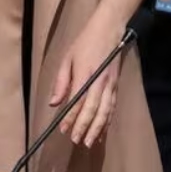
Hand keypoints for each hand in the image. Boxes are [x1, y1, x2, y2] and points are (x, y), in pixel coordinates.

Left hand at [49, 12, 124, 147]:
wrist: (109, 29)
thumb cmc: (85, 42)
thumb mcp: (67, 58)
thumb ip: (61, 82)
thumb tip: (54, 103)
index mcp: (85, 74)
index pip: (77, 101)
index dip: (70, 117)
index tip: (63, 130)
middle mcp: (100, 82)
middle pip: (93, 109)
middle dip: (84, 127)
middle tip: (76, 141)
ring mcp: (110, 84)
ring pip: (105, 111)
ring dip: (97, 128)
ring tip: (89, 142)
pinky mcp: (116, 85)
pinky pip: (112, 106)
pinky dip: (108, 120)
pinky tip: (102, 130)